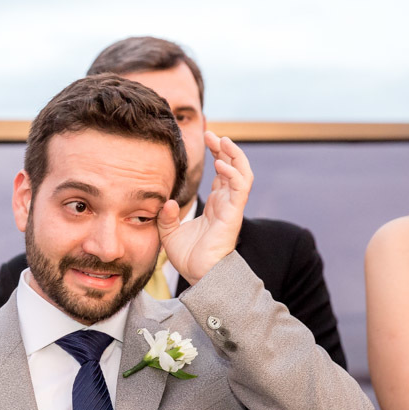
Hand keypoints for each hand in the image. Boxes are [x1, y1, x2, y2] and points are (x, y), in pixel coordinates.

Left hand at [159, 132, 252, 284]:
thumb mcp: (169, 233)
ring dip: (234, 155)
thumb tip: (167, 201)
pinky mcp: (233, 214)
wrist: (200, 276)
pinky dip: (233, 173)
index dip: (218, 154)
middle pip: (234, 167)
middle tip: (213, 133)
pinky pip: (239, 188)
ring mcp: (232, 208)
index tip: (208, 137)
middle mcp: (226, 203)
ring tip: (222, 140)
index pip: (222, 173)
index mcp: (215, 204)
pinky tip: (220, 163)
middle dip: (226, 148)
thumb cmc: (189, 257)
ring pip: (242, 173)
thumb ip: (166, 216)